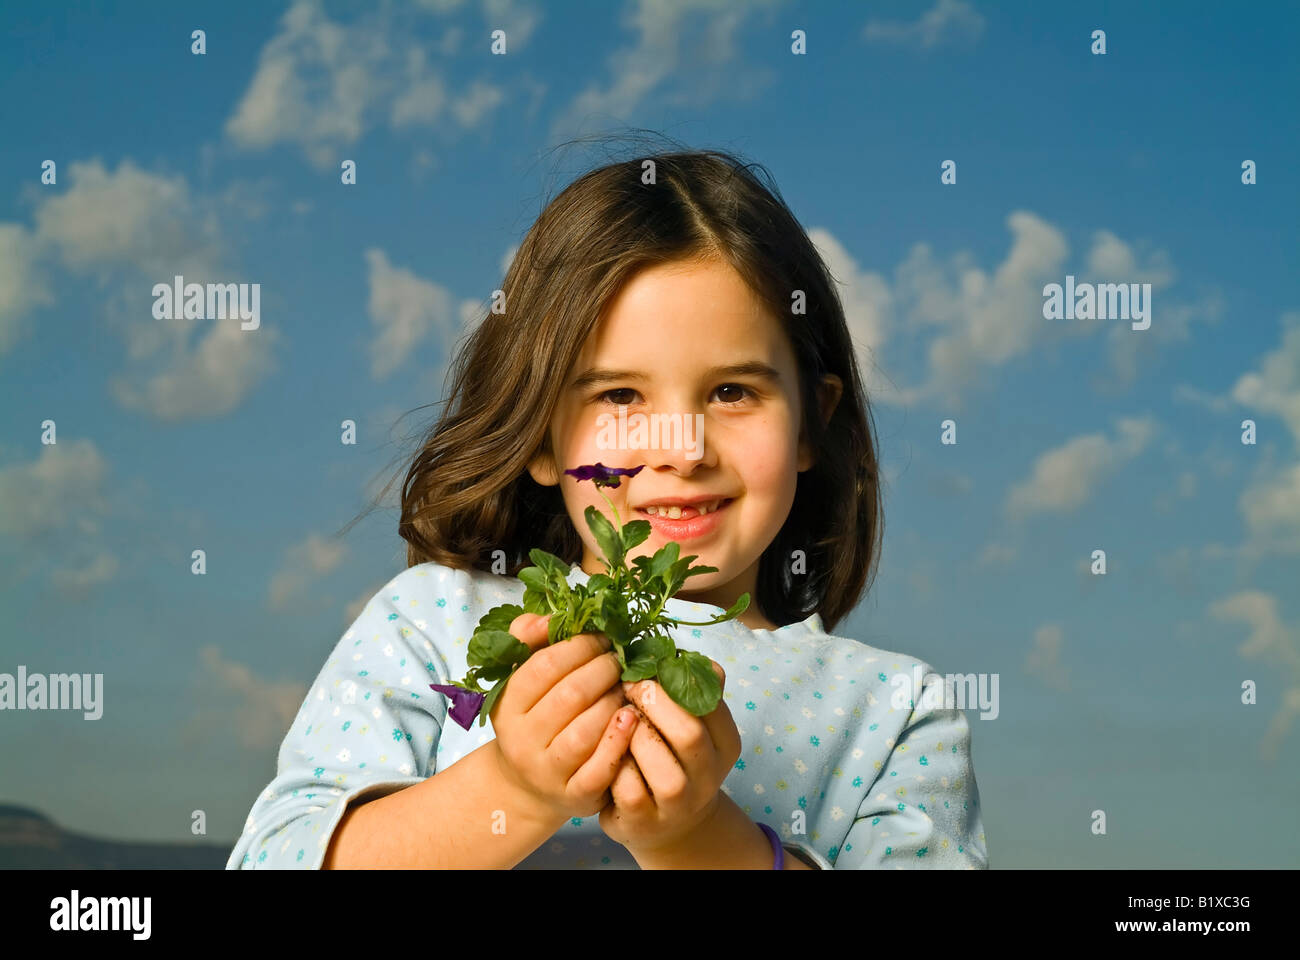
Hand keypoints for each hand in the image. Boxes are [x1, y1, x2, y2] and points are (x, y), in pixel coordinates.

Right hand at [490, 613, 639, 819]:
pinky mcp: (574, 796)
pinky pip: (600, 768)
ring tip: (626, 689)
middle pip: (570, 695)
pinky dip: (620, 740)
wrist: (528, 786)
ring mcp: (547, 771)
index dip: (580, 646)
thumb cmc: (534, 719)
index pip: (544, 665)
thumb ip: (529, 640)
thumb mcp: (521, 679)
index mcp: (507, 706)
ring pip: (586, 730)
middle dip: (604, 670)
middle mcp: (521, 740)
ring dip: (614, 702)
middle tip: (620, 661)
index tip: (603, 638)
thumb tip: (548, 618)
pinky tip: (632, 720)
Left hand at [597, 660, 741, 855]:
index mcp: (725, 743)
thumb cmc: (672, 758)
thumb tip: (682, 654)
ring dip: (630, 734)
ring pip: (657, 761)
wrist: (666, 824)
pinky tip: (608, 752)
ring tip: (618, 720)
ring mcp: (678, 804)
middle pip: (689, 732)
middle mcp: (709, 776)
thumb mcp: (692, 725)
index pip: (711, 703)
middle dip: (652, 702)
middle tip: (628, 688)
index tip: (647, 671)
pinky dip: (613, 763)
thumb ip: (692, 690)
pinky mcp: (644, 822)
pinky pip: (626, 787)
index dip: (674, 681)